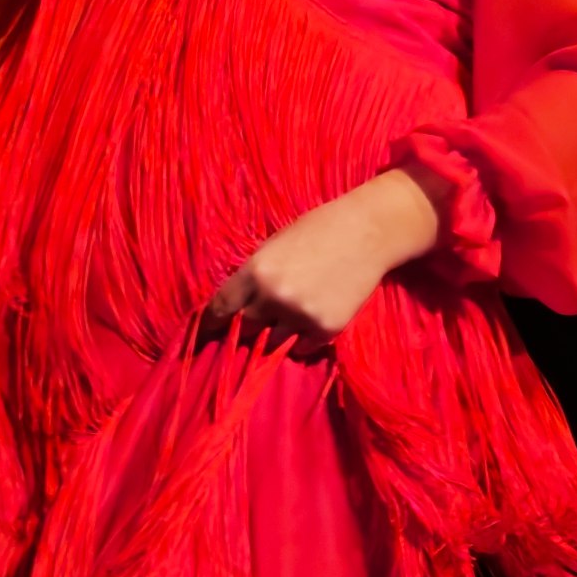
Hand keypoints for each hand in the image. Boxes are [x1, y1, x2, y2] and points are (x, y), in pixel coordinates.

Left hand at [205, 168, 441, 344]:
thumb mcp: (275, 245)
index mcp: (256, 271)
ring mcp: (301, 315)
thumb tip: (235, 304)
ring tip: (287, 321)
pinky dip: (302, 340)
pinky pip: (302, 347)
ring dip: (275, 335)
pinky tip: (310, 323)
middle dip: (247, 326)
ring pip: (272, 343)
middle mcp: (274, 297)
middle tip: (254, 323)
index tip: (207, 332)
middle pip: (245, 328)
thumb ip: (255, 275)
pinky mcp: (326, 328)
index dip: (211, 322)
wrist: (369, 232)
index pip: (221, 307)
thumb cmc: (319, 229)